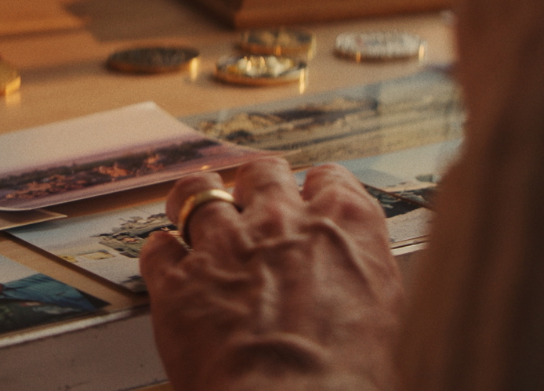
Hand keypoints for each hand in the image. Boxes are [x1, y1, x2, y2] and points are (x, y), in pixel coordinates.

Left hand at [139, 158, 402, 390]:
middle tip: (251, 202)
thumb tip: (354, 289)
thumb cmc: (350, 379)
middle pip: (262, 173)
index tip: (311, 198)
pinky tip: (165, 261)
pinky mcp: (177, 280)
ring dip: (194, 201)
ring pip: (197, 192)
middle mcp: (282, 221)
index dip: (317, 190)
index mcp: (345, 227)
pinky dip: (160, 254)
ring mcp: (224, 245)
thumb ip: (359, 278)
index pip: (330, 179)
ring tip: (189, 210)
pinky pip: (157, 248)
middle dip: (255, 184)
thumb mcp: (386, 318)